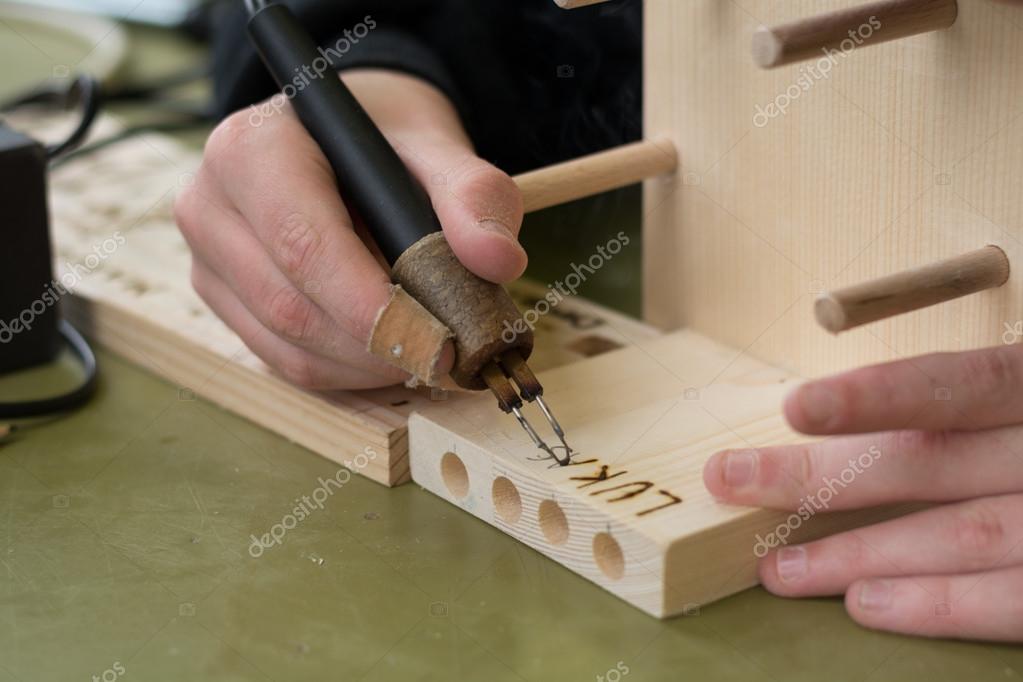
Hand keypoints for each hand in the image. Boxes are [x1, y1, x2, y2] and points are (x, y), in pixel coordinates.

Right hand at [174, 69, 525, 388]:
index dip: (370, 305)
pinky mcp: (224, 302)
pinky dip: (348, 372)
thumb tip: (499, 261)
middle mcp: (210, 205)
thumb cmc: (385, 143)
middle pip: (291, 305)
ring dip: (367, 366)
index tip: (437, 339)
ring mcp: (209, 260)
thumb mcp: (437, 149)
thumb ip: (473, 195)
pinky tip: (392, 355)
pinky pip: (286, 361)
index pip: (303, 244)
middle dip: (378, 342)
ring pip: (287, 345)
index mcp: (252, 149)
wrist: (344, 145)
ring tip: (429, 350)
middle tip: (450, 355)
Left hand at [704, 343, 1022, 641]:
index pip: (961, 385)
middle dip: (822, 477)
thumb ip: (990, 391)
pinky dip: (943, 607)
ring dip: (859, 553)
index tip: (793, 408)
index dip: (877, 396)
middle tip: (733, 480)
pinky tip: (867, 607)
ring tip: (779, 568)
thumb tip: (874, 412)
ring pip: (962, 536)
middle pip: (932, 461)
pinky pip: (1020, 600)